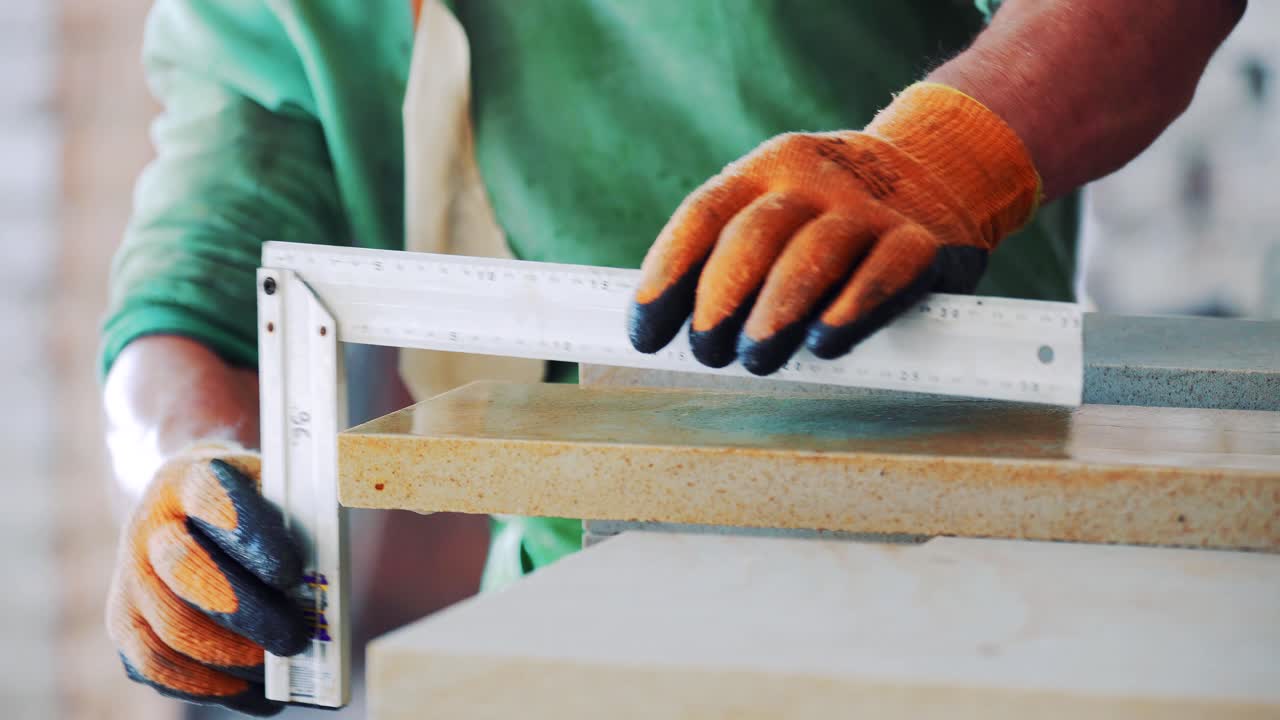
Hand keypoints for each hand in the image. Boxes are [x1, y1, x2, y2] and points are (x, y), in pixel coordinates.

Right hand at [106, 442, 307, 715]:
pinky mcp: (124, 621)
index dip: (249, 535)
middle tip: (294, 637)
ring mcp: (129, 575)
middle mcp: (150, 524)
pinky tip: (249, 691)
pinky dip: (204, 686)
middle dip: (245, 610)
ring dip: (228, 657)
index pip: (211, 497)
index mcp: (191, 478)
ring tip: (276, 670)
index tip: (290, 572)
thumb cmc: (248, 505)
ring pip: (168, 627)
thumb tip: (323, 578)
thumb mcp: (272, 488)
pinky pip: (153, 665)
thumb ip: (298, 520)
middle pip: (185, 567)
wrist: (184, 507)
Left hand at [628, 82, 1040, 374]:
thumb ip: (729, 260)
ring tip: (755, 359)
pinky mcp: (921, 241)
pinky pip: (883, 273)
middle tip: (706, 352)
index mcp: (763, 169)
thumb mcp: (777, 212)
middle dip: (720, 299)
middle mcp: (812, 180)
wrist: (939, 166)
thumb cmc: (829, 216)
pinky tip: (824, 344)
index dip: (667, 277)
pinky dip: (850, 310)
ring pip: (814, 254)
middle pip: (754, 235)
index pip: (703, 217)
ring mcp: (869, 208)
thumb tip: (665, 338)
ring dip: (776, 312)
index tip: (644, 336)